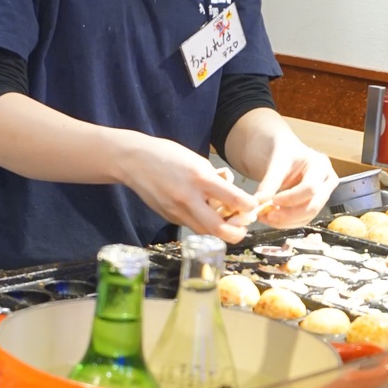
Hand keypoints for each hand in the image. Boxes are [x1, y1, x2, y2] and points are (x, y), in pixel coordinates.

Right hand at [118, 134, 258, 242]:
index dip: (250, 207)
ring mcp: (177, 211)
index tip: (253, 206)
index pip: (235, 200)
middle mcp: (189, 198)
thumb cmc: (168, 155)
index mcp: (200, 178)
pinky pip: (192, 226)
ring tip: (227, 222)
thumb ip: (214, 179)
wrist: (133, 161)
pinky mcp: (170, 217)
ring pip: (207, 233)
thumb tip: (230, 195)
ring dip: (220, 231)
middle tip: (243, 226)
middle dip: (238, 232)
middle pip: (221, 229)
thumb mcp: (197, 160)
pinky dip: (203, 224)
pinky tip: (205, 213)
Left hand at [252, 129, 338, 227]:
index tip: (272, 201)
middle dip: (289, 215)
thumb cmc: (282, 151)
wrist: (283, 152)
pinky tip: (271, 218)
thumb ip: (268, 183)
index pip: (310, 187)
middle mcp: (326, 181)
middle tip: (268, 215)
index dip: (291, 198)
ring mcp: (322, 195)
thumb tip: (258, 202)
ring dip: (285, 221)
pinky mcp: (314, 205)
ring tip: (265, 216)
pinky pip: (302, 220)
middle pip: (313, 205)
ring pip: (308, 216)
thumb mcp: (276, 162)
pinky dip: (286, 223)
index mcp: (320, 165)